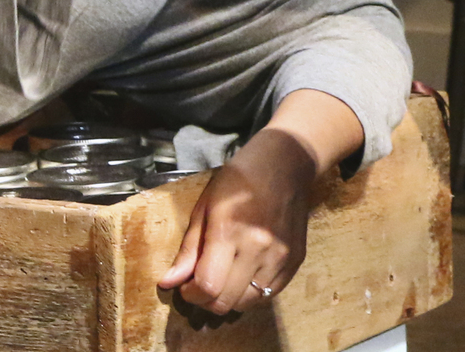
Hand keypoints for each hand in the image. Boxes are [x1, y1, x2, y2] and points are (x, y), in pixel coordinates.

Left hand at [157, 128, 316, 315]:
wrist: (287, 162)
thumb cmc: (239, 179)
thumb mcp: (205, 206)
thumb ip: (189, 249)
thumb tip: (168, 283)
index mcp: (230, 232)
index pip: (208, 287)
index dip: (191, 294)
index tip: (186, 285)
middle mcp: (259, 249)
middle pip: (226, 302)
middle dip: (206, 300)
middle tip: (202, 284)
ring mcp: (281, 257)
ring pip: (248, 303)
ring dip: (230, 299)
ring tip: (224, 280)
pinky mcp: (296, 260)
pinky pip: (270, 294)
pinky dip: (253, 293)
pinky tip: (245, 275)